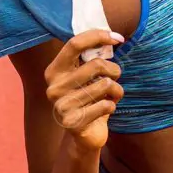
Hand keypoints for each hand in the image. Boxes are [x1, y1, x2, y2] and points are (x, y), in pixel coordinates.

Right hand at [43, 29, 125, 150]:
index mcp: (54, 70)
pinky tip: (105, 110)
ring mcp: (61, 106)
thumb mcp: (86, 76)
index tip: (118, 38)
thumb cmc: (89, 99)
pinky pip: (106, 105)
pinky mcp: (73, 123)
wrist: (84, 136)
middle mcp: (54, 87)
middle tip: (115, 77)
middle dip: (114, 69)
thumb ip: (92, 57)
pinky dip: (112, 106)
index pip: (74, 44)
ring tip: (112, 96)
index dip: (98, 36)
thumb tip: (113, 37)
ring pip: (105, 85)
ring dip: (116, 90)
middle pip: (96, 65)